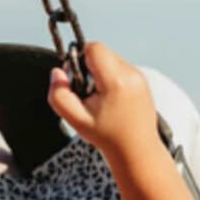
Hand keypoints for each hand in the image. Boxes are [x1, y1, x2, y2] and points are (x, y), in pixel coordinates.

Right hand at [47, 41, 159, 158]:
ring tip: (100, 99)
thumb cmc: (108, 136)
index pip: (94, 48)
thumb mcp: (76, 119)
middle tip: (87, 92)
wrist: (137, 150)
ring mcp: (140, 77)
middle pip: (102, 52)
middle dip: (89, 67)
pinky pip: (121, 68)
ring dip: (100, 73)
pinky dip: (111, 79)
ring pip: (111, 59)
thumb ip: (59, 94)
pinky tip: (111, 100)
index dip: (79, 58)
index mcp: (116, 81)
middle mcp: (131, 74)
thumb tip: (57, 73)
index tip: (77, 78)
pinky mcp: (142, 81)